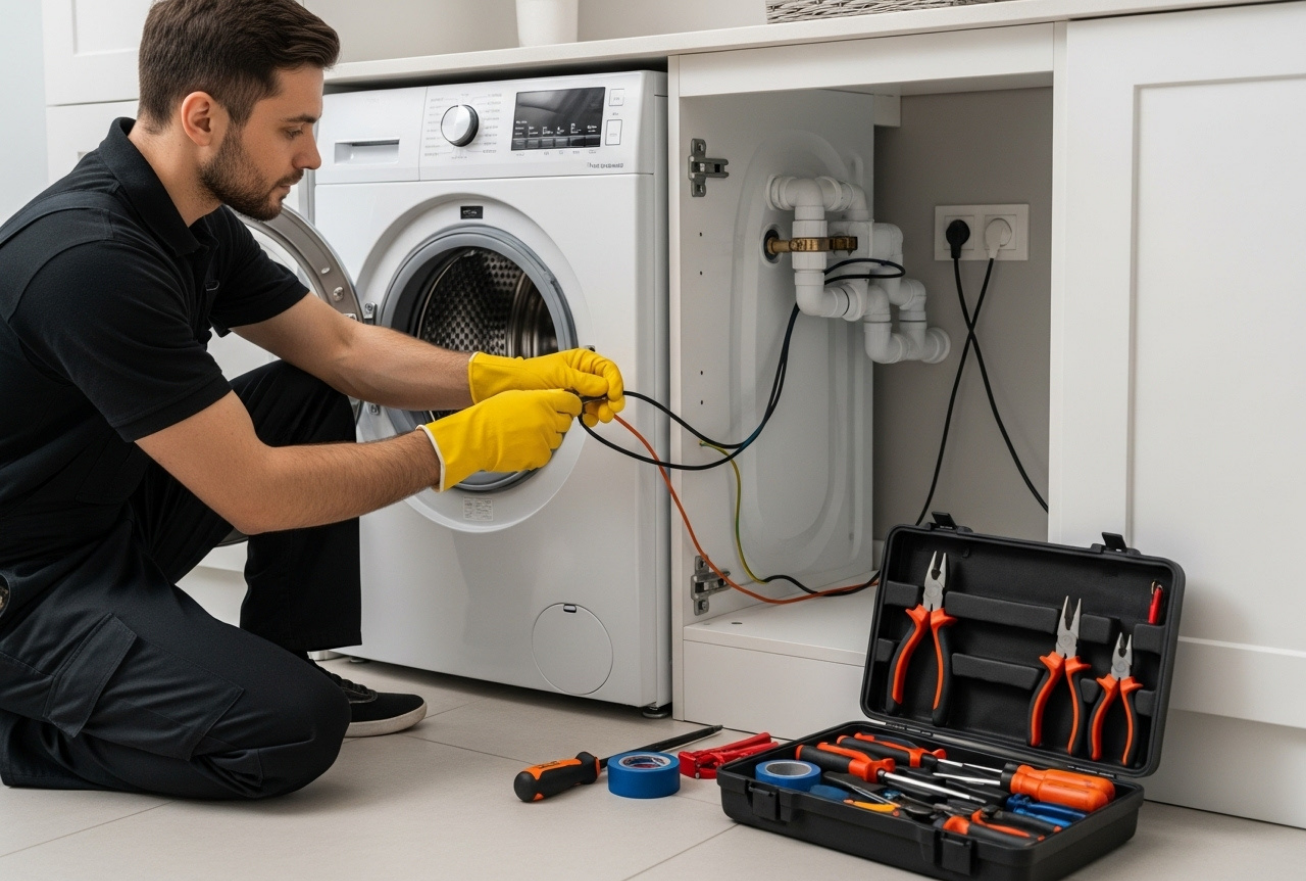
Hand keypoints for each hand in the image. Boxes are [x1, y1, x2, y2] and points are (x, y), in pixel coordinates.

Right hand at [423, 389, 581, 489]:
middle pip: (566, 423)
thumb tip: (551, 400)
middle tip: (542, 423)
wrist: (477, 438)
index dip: (572, 406)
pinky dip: (537, 452)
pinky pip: (546, 455)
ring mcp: (544, 440)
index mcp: (543, 402)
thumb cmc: (490, 416)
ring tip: (526, 435)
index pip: (572, 403)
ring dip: (547, 438)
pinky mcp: (539, 457)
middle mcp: (547, 420)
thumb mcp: (517, 396)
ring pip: (556, 440)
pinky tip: (523, 446)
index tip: (571, 409)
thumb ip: (539, 398)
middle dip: (557, 422)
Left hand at [467, 349, 624, 427]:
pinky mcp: (572, 402)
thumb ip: (583, 381)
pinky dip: (591, 416)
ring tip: (597, 417)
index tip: (613, 397)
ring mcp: (579, 389)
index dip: (615, 383)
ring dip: (602, 410)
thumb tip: (604, 386)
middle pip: (608, 386)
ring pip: (601, 400)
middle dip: (611, 400)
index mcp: (583, 361)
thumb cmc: (532, 375)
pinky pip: (589, 409)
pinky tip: (586, 419)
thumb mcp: (559, 375)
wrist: (511, 386)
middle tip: (608, 412)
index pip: (608, 370)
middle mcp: (584, 374)